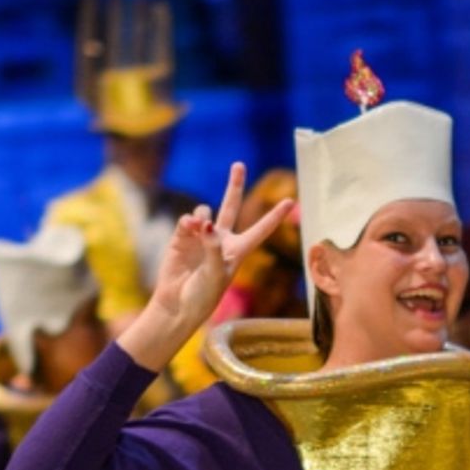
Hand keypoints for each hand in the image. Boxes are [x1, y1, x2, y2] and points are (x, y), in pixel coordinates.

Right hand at [121, 163, 294, 370]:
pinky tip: (189, 229)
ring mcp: (201, 237)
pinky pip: (188, 220)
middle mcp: (221, 240)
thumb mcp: (216, 275)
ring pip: (205, 212)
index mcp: (238, 251)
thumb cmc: (203, 296)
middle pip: (231, 206)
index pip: (260, 229)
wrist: (178, 304)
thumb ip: (214, 248)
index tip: (291, 201)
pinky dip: (189, 221)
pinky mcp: (182, 238)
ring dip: (203, 215)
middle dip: (234, 185)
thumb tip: (205, 223)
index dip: (275, 216)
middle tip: (239, 165)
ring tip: (200, 228)